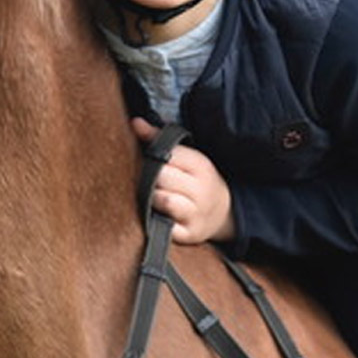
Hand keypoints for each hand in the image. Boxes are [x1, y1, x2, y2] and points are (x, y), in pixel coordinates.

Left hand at [132, 118, 234, 244]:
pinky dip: (157, 221)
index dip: (152, 155)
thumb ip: (157, 138)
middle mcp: (202, 190)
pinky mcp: (190, 234)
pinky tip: (154, 214)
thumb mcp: (185, 157)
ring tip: (149, 195)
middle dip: (149, 176)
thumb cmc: (195, 179)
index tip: (146, 158)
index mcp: (200, 165)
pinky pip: (167, 227)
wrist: (223, 211)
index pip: (168, 154)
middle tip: (144, 177)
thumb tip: (134, 122)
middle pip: (162, 177)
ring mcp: (197, 213)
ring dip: (151, 198)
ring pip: (165, 201)